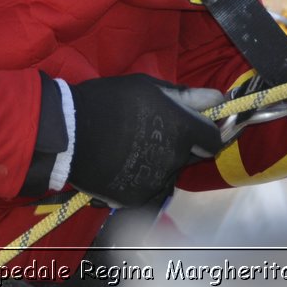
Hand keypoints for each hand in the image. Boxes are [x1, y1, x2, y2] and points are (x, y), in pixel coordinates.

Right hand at [68, 74, 223, 208]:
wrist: (68, 132)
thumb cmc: (108, 101)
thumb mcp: (147, 88)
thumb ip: (185, 96)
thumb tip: (218, 99)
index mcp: (181, 129)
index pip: (213, 141)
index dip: (204, 134)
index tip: (190, 129)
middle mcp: (174, 158)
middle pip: (189, 157)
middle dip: (180, 147)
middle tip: (152, 134)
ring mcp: (156, 181)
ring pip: (168, 174)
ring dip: (159, 164)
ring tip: (131, 148)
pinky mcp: (137, 198)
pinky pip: (148, 189)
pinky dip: (140, 179)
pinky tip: (121, 163)